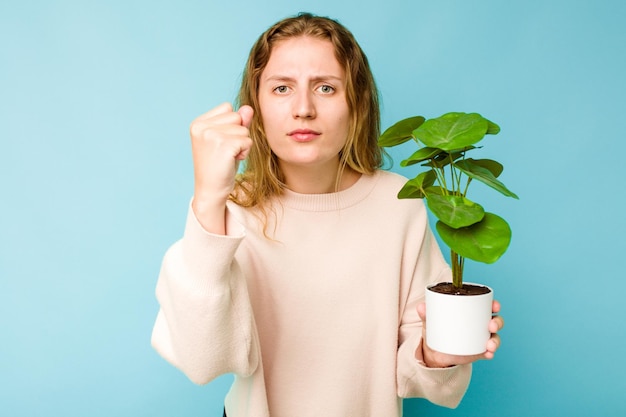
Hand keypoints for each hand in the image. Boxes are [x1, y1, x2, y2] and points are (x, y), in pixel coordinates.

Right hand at [189, 102, 253, 232]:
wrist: (211, 190)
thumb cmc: (218, 166)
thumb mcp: (227, 140)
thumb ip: (237, 122)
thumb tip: (249, 108)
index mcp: (198, 122)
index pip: (228, 107)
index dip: (231, 125)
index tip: (220, 144)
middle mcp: (202, 126)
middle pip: (237, 116)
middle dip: (237, 134)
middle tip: (224, 152)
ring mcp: (211, 135)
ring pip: (244, 129)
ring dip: (242, 144)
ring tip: (228, 156)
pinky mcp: (223, 145)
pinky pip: (247, 140)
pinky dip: (245, 151)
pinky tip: (232, 160)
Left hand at [416, 300, 503, 367]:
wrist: (433, 351)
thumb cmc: (436, 329)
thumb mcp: (430, 321)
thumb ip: (426, 314)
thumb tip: (421, 307)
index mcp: (471, 312)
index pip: (487, 306)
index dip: (494, 304)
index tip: (494, 305)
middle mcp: (480, 325)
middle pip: (495, 321)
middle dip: (497, 322)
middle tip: (491, 326)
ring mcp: (481, 339)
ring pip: (495, 337)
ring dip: (496, 340)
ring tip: (489, 345)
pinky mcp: (478, 352)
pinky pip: (488, 352)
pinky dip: (490, 353)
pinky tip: (488, 354)